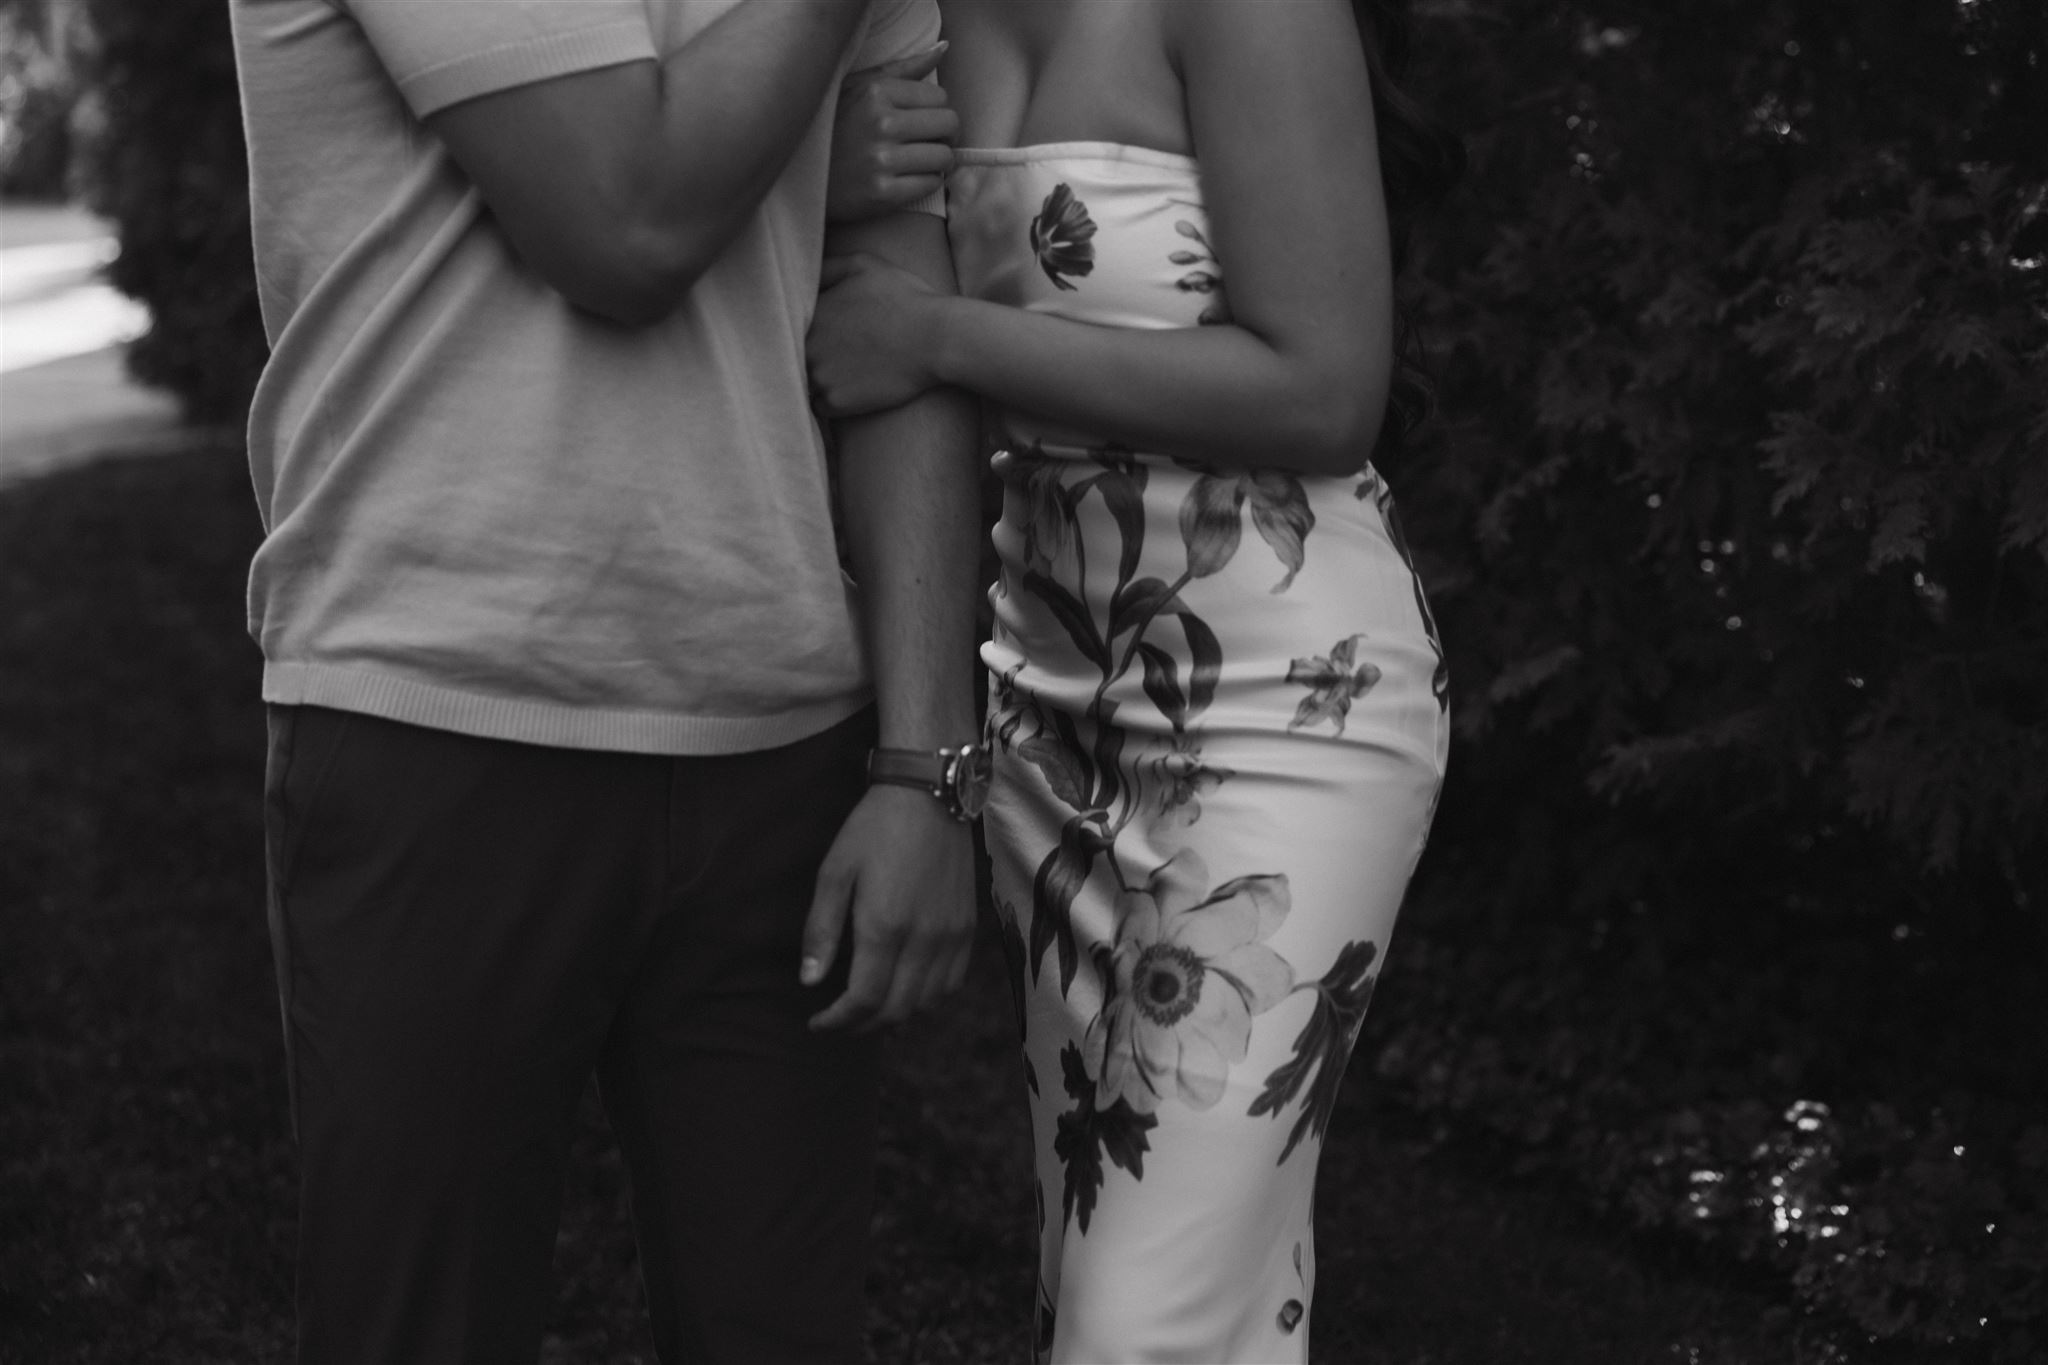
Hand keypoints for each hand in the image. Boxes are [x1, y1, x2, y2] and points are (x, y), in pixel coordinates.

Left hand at [802, 785, 975, 1030]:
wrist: (929, 795)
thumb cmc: (874, 829)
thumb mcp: (834, 872)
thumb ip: (822, 930)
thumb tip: (810, 981)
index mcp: (884, 927)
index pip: (864, 1000)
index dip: (838, 1021)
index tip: (818, 1022)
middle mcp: (923, 939)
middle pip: (896, 1010)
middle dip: (862, 1025)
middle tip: (839, 1020)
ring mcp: (951, 935)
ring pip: (926, 1002)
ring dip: (896, 1015)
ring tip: (870, 1007)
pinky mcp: (967, 927)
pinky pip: (952, 982)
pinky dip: (928, 998)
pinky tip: (907, 988)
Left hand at [808, 251, 946, 415]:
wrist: (937, 340)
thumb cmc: (906, 299)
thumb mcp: (865, 264)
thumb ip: (827, 266)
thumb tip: (804, 273)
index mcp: (811, 313)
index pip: (792, 326)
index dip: (810, 330)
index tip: (828, 333)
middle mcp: (807, 345)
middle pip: (794, 355)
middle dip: (811, 355)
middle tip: (838, 355)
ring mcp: (820, 375)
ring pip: (805, 382)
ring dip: (819, 380)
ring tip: (844, 375)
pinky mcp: (836, 401)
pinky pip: (819, 407)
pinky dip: (830, 403)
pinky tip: (848, 392)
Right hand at [828, 44, 959, 223]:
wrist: (803, 178)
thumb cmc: (835, 128)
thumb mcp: (858, 87)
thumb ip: (902, 69)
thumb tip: (943, 48)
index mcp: (876, 92)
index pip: (940, 97)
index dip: (937, 110)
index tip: (924, 121)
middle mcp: (880, 123)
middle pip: (949, 124)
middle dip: (945, 134)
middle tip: (930, 142)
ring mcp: (881, 160)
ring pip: (944, 156)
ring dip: (938, 161)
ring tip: (919, 162)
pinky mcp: (882, 193)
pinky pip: (931, 184)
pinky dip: (926, 183)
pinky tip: (909, 179)